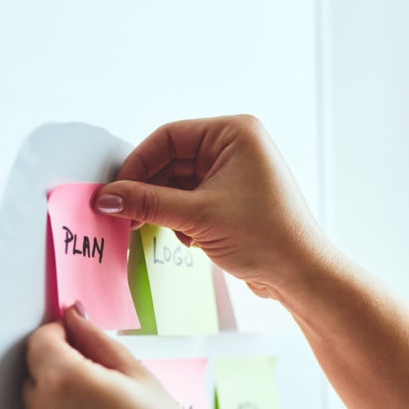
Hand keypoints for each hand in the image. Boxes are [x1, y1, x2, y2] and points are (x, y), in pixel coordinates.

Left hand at [23, 304, 218, 408]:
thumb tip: (74, 317)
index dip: (60, 335)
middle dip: (59, 370)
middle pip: (35, 376)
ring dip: (60, 407)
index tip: (77, 340)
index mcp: (64, 382)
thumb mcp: (139, 376)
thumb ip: (97, 341)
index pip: (40, 341)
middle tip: (101, 384)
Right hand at [92, 115, 333, 301]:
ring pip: (176, 184)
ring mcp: (233, 174)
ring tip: (176, 232)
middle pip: (170, 161)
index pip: (167, 137)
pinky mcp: (230, 199)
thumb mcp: (197, 216)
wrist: (300, 274)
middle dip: (151, 192)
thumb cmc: (268, 237)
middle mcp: (235, 147)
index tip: (116, 192)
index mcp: (234, 134)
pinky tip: (192, 239)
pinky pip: (189, 201)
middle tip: (127, 216)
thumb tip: (108, 197)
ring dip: (166, 210)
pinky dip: (181, 220)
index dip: (138, 164)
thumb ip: (147, 204)